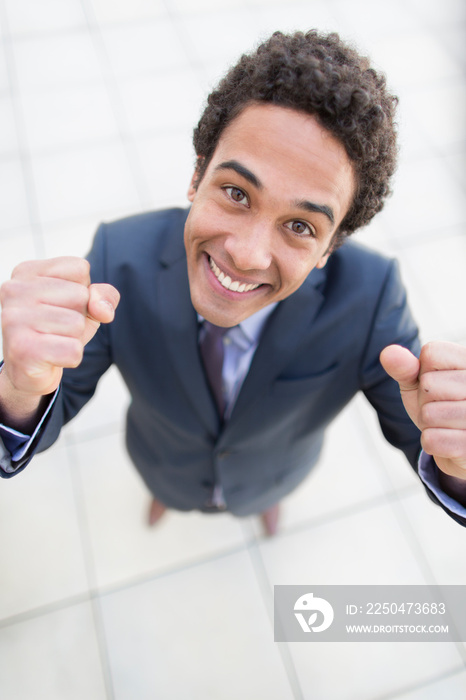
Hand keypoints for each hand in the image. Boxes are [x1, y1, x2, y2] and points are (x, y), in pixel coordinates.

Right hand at [0, 257, 119, 400]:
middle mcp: (14, 291)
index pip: (79, 268)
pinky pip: (73, 350)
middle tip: (56, 328)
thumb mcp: (86, 305)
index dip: (82, 292)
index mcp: (26, 272)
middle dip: (78, 317)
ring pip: (77, 324)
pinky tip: (51, 358)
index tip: (61, 305)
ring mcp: (14, 320)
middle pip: (80, 295)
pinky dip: (70, 358)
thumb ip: (104, 295)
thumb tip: (102, 309)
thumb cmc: (57, 331)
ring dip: (73, 338)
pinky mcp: (22, 350)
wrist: (29, 372)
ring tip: (52, 341)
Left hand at [380, 342, 465, 479]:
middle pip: (429, 385)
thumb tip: (388, 352)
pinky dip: (431, 442)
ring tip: (445, 423)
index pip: (432, 353)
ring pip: (429, 414)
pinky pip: (432, 440)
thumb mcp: (418, 383)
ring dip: (427, 422)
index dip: (424, 372)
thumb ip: (404, 367)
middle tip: (441, 407)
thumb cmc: (439, 405)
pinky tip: (448, 440)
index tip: (437, 383)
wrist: (458, 443)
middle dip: (424, 400)